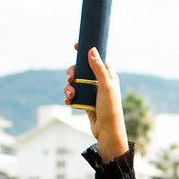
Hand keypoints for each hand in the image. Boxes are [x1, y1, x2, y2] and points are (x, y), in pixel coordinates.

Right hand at [64, 44, 127, 160]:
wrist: (107, 133)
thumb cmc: (110, 110)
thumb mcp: (106, 87)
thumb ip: (99, 68)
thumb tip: (92, 50)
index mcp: (108, 76)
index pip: (97, 58)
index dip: (87, 51)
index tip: (76, 45)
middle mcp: (100, 83)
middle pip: (82, 70)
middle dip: (73, 72)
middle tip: (70, 78)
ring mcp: (92, 93)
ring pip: (75, 83)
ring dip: (69, 88)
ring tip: (70, 96)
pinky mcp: (86, 102)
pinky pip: (74, 95)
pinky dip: (69, 97)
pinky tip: (69, 101)